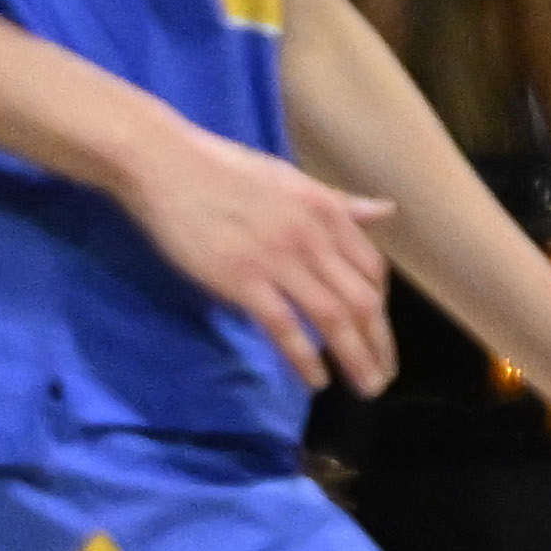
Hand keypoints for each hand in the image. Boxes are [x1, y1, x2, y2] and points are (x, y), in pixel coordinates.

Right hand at [128, 128, 401, 391]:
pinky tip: (316, 381)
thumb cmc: (223, 169)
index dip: (381, 308)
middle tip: (383, 376)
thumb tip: (386, 211)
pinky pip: (283, 327)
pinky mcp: (241, 279)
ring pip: (332, 318)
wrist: (164, 163)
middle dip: (379, 344)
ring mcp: (278, 260)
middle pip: (361, 300)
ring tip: (366, 387)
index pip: (372, 269)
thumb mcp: (293, 179)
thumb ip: (339, 203)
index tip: (378, 333)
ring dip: (355, 358)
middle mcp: (312, 237)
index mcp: (327, 212)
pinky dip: (304, 357)